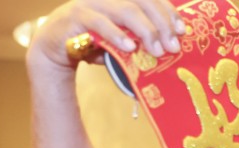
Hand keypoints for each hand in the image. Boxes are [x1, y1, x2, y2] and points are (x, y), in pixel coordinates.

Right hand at [27, 0, 184, 71]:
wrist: (57, 49)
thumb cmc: (95, 43)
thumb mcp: (122, 39)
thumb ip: (140, 38)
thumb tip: (172, 47)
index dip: (168, 11)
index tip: (182, 31)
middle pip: (141, 1)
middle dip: (161, 23)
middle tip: (173, 46)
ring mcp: (91, 2)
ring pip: (124, 9)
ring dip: (145, 30)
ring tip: (157, 50)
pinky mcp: (76, 15)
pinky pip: (98, 22)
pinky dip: (116, 34)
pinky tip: (130, 47)